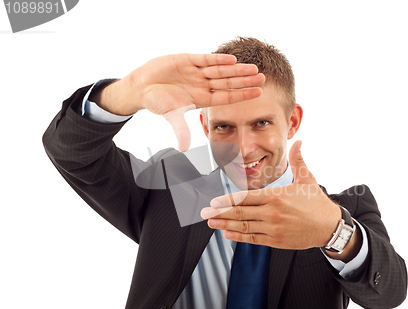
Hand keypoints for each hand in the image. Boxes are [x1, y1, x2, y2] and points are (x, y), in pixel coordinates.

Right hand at [91, 53, 264, 150]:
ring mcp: (197, 72)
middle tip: (263, 78)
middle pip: (228, 82)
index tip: (259, 92)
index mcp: (202, 99)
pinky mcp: (188, 60)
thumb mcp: (170, 116)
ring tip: (253, 67)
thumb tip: (184, 150)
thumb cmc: (156, 102)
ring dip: (237, 69)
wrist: (141, 86)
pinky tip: (232, 59)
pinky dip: (218, 59)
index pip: (227, 97)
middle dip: (245, 80)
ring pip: (221, 70)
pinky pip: (206, 59)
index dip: (243, 95)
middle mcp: (203, 85)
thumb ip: (180, 130)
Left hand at [200, 141, 342, 249]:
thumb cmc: (317, 203)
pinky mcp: (276, 241)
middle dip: (220, 212)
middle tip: (205, 212)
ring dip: (225, 225)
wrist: (329, 226)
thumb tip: (299, 142)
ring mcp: (273, 229)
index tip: (214, 201)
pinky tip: (228, 233)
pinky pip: (253, 239)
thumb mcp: (307, 179)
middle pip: (240, 213)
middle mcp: (272, 213)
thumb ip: (298, 161)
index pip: (246, 197)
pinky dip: (239, 237)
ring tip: (212, 223)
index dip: (227, 200)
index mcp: (276, 196)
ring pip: (244, 227)